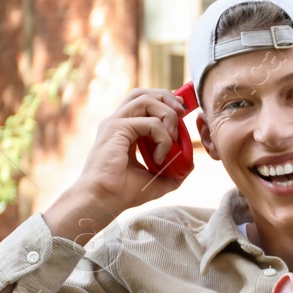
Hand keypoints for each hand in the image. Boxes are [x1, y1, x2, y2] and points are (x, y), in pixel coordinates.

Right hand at [44, 89, 188, 242]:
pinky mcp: (116, 129)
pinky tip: (159, 157)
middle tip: (182, 113)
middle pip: (143, 92)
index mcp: (124, 129)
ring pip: (146, 100)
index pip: (144, 102)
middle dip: (166, 97)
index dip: (164, 101)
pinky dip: (162, 139)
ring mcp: (115, 123)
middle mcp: (118, 122)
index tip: (182, 112)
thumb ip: (173, 170)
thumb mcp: (157, 180)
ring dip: (167, 117)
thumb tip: (190, 165)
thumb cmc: (123, 192)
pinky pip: (149, 123)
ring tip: (172, 140)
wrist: (103, 200)